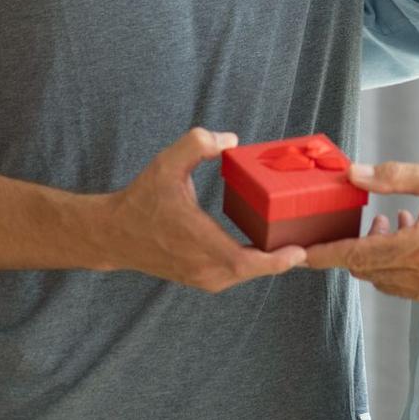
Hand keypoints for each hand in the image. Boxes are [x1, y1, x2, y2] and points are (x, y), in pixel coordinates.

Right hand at [94, 128, 304, 292]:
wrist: (113, 233)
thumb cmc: (142, 198)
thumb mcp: (167, 163)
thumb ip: (197, 144)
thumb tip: (230, 140)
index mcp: (199, 241)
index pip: (246, 262)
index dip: (276, 261)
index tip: (299, 252)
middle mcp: (201, 266)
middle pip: (252, 271)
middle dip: (280, 260)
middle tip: (305, 240)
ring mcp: (199, 277)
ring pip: (243, 276)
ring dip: (266, 263)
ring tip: (290, 243)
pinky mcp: (197, 279)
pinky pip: (232, 276)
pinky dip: (250, 266)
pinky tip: (263, 249)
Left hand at [303, 161, 418, 310]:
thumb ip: (394, 176)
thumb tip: (353, 174)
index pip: (356, 255)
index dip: (324, 254)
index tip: (299, 254)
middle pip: (367, 270)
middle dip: (360, 246)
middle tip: (375, 218)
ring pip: (385, 281)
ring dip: (382, 256)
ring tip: (401, 224)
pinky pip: (406, 288)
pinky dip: (402, 267)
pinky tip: (418, 241)